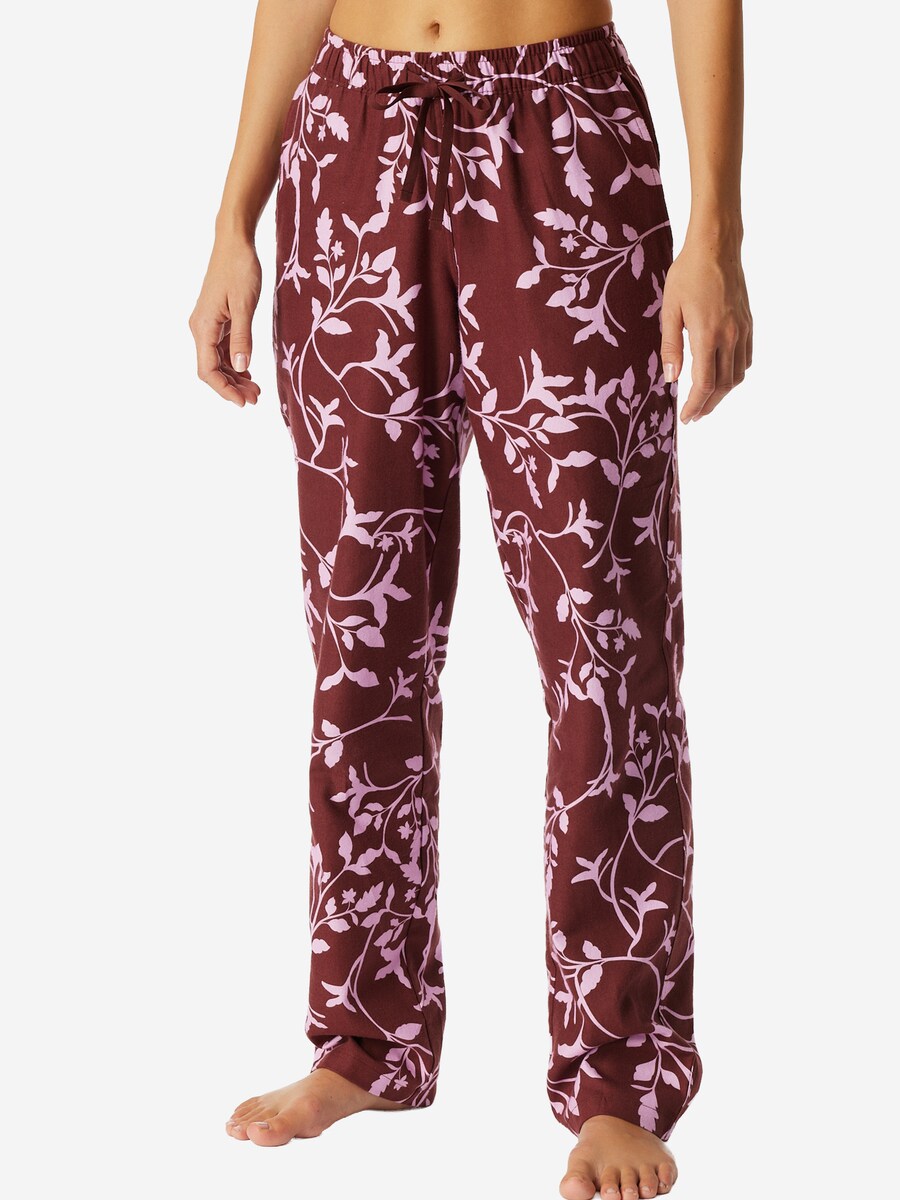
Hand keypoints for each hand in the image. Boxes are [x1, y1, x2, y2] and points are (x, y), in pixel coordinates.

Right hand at [189, 234, 262, 407]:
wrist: (234, 242)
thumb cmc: (240, 269)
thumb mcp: (245, 305)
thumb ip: (242, 338)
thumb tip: (240, 369)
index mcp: (203, 327)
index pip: (208, 370)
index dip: (224, 390)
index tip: (243, 403)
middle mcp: (200, 328)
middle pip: (212, 369)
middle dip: (232, 387)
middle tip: (256, 398)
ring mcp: (207, 324)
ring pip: (217, 360)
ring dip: (234, 376)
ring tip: (256, 389)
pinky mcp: (216, 320)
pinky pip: (222, 348)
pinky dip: (234, 362)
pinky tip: (248, 372)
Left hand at [660, 234, 752, 423]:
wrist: (717, 246)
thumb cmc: (687, 274)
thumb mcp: (670, 310)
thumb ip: (670, 346)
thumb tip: (671, 379)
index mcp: (708, 335)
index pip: (704, 383)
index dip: (695, 405)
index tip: (686, 417)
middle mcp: (730, 336)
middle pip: (722, 386)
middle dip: (708, 405)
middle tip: (694, 416)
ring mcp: (742, 330)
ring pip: (737, 376)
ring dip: (722, 393)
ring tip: (706, 401)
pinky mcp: (748, 323)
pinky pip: (745, 359)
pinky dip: (735, 375)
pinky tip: (722, 377)